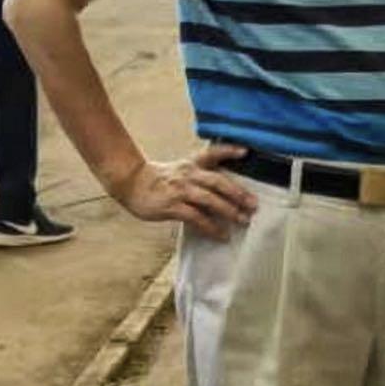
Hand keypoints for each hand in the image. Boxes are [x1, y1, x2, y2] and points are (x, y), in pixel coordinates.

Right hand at [120, 144, 256, 238]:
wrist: (130, 182)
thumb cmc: (156, 179)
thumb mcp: (179, 170)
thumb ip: (198, 175)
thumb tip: (221, 190)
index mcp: (191, 164)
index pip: (212, 153)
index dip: (229, 151)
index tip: (245, 151)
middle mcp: (188, 175)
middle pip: (218, 181)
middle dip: (238, 193)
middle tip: (253, 205)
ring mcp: (181, 190)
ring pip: (210, 200)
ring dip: (229, 211)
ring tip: (242, 221)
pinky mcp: (172, 206)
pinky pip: (196, 217)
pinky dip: (211, 227)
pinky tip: (221, 234)